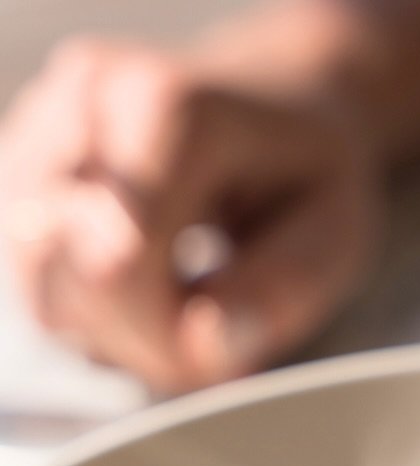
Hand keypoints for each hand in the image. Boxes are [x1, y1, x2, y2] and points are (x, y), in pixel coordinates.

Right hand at [0, 38, 380, 391]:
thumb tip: (204, 346)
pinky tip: (150, 285)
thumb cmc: (308, 176)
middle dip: (136, 339)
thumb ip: (277, 295)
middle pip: (62, 277)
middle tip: (206, 336)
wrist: (281, 105)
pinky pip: (36, 277)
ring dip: (112, 328)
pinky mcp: (21, 168)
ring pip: (38, 284)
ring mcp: (41, 129)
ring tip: (184, 303)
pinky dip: (91, 308)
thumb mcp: (335, 239)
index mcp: (164, 106)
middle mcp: (84, 101)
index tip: (216, 358)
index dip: (162, 339)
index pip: (118, 263)